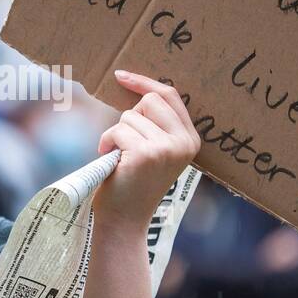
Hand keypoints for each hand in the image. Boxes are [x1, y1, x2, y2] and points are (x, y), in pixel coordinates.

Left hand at [92, 70, 201, 231]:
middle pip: (150, 101)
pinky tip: (112, 162)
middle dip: (130, 118)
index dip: (144, 83)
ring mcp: (166, 148)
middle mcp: (183, 143)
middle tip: (127, 146)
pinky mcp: (145, 154)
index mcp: (190, 140)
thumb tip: (139, 89)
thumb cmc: (134, 184)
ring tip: (121, 159)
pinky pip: (117, 130)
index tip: (121, 76)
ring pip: (130, 116)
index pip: (170, 95)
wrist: (125, 221)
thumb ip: (156, 126)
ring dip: (117, 135)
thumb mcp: (156, 151)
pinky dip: (107, 142)